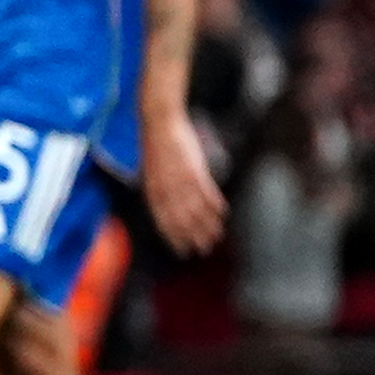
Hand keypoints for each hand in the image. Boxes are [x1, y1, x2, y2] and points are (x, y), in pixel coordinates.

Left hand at [142, 107, 227, 257]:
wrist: (160, 123)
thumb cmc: (156, 147)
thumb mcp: (151, 172)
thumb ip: (159, 190)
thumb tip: (166, 207)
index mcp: (152, 189)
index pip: (163, 220)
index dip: (173, 237)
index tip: (182, 251)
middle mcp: (165, 187)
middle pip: (181, 218)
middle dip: (193, 236)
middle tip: (204, 250)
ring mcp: (179, 178)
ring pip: (195, 208)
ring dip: (207, 224)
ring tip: (217, 236)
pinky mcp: (193, 168)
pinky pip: (206, 190)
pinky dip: (214, 203)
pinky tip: (223, 213)